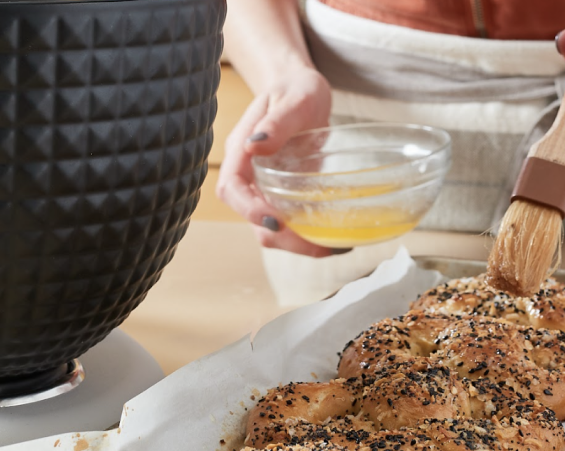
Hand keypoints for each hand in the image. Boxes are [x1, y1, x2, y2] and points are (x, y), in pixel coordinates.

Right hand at [216, 67, 334, 256]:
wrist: (303, 92)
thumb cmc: (296, 89)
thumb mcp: (294, 98)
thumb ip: (277, 121)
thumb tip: (255, 145)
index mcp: (241, 152)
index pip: (232, 189)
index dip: (249, 210)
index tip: (276, 221)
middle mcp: (248, 175)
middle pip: (252, 219)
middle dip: (282, 237)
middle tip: (319, 245)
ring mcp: (264, 189)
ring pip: (270, 229)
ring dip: (296, 243)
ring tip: (331, 247)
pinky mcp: (281, 196)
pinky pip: (288, 224)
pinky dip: (306, 236)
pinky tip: (333, 239)